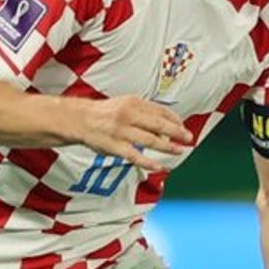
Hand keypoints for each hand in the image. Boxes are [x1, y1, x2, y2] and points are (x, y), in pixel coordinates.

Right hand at [74, 95, 193, 170]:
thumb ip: (144, 112)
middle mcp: (128, 115)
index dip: (174, 119)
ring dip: (167, 146)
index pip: (159, 110)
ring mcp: (121, 131)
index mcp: (133, 102)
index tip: (183, 126)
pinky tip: (159, 166)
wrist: (79, 119)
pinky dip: (148, 162)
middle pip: (158, 124)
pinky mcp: (115, 146)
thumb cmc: (105, 113)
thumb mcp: (125, 104)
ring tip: (180, 150)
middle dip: (176, 132)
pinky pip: (135, 156)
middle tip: (188, 138)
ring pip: (150, 140)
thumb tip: (165, 123)